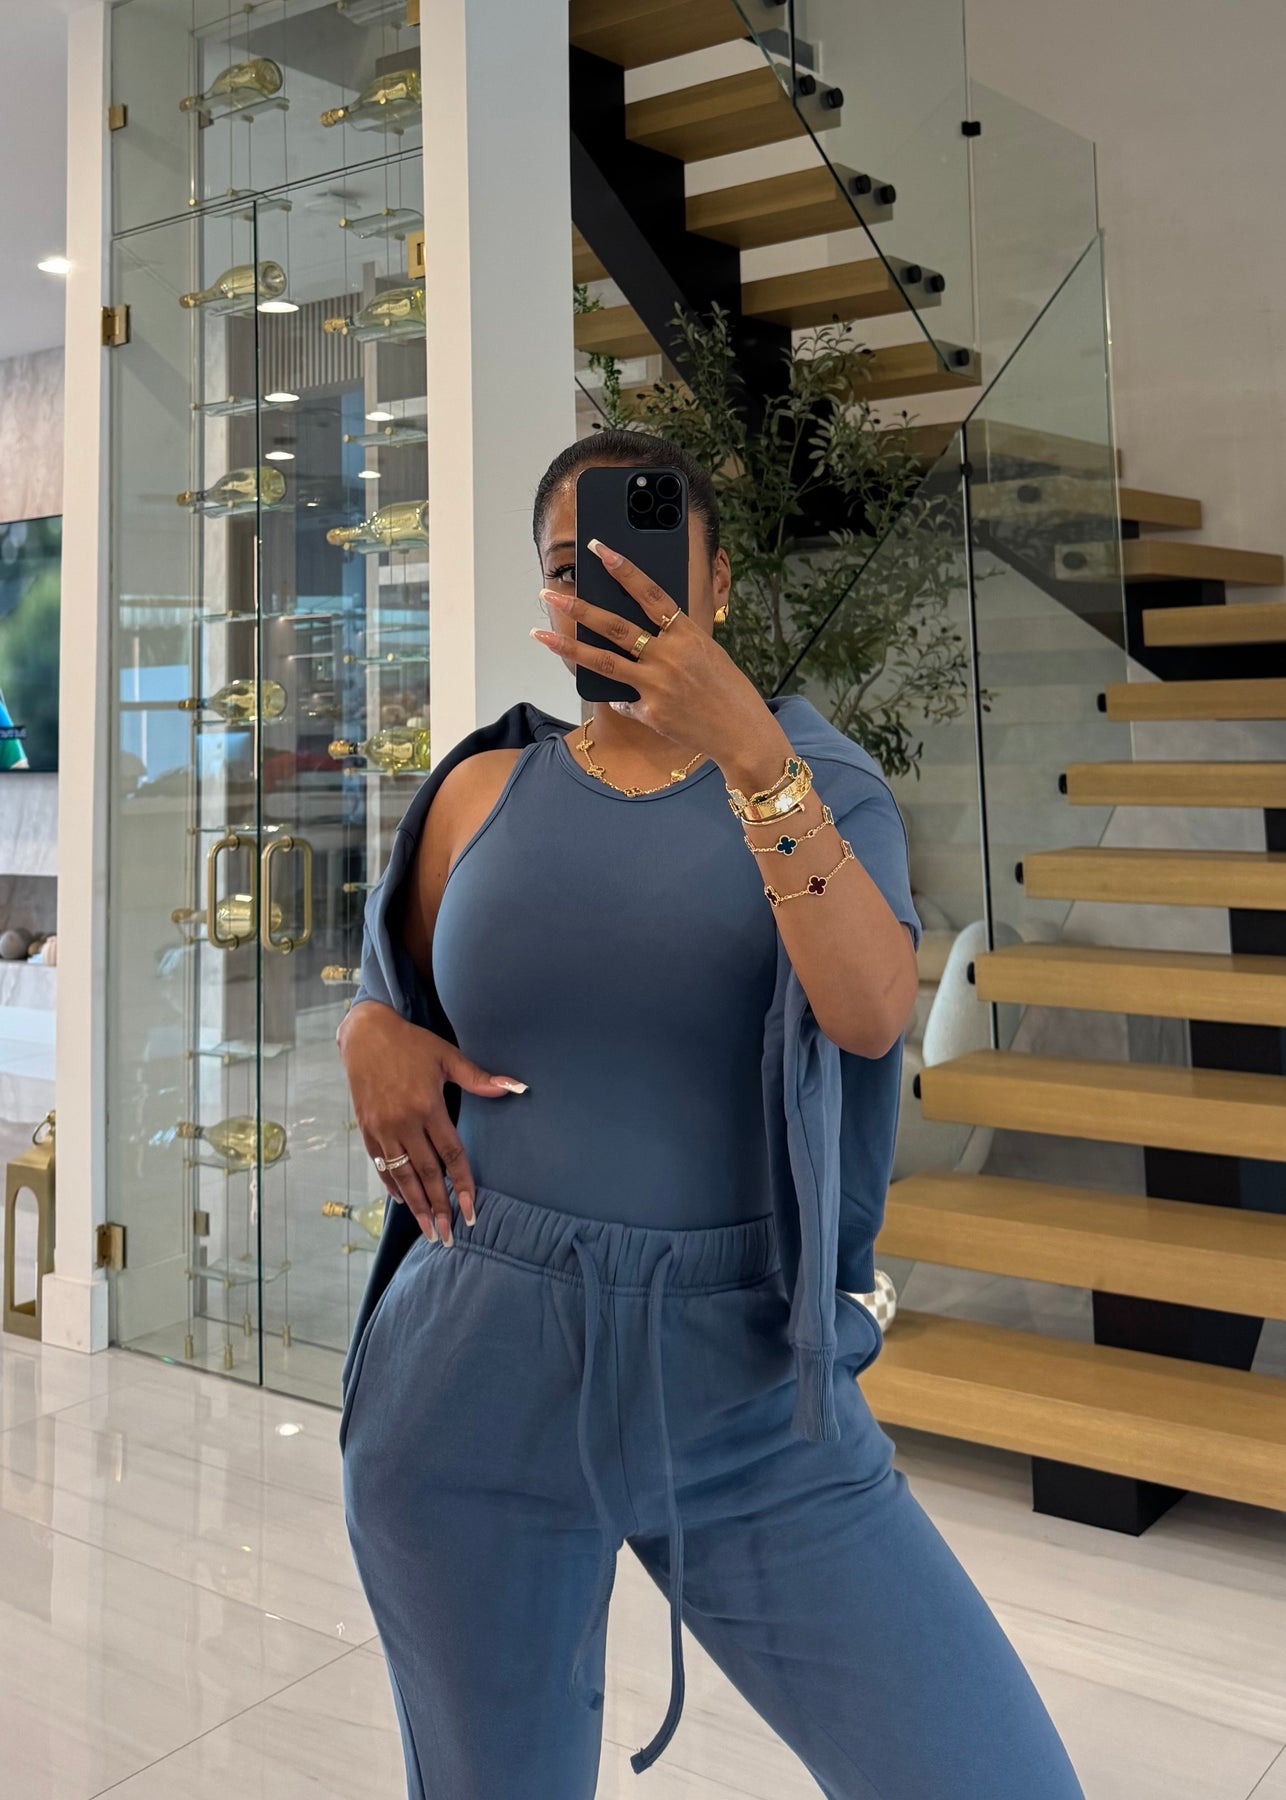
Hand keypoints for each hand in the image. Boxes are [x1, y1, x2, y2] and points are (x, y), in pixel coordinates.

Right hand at [336, 1000, 527, 1245]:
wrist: (364, 1034)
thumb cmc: (411, 1044)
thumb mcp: (447, 1057)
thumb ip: (479, 1078)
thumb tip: (514, 1087)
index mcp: (428, 1107)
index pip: (451, 1156)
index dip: (463, 1185)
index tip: (471, 1210)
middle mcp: (404, 1123)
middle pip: (426, 1174)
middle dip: (439, 1207)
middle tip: (448, 1236)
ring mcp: (383, 1129)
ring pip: (402, 1175)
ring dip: (416, 1205)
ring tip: (428, 1231)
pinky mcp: (367, 1129)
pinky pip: (380, 1165)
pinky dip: (392, 1185)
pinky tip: (403, 1201)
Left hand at [533, 538, 773, 769]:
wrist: (744, 733)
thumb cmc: (729, 690)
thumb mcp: (707, 653)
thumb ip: (674, 642)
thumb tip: (641, 637)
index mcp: (687, 634)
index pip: (650, 593)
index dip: (624, 569)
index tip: (599, 549)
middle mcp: (669, 656)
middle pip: (615, 626)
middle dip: (578, 608)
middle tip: (550, 594)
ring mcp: (657, 686)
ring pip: (604, 663)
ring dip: (568, 647)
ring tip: (541, 636)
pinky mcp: (650, 713)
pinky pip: (624, 700)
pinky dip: (620, 698)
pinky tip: (622, 699)